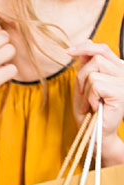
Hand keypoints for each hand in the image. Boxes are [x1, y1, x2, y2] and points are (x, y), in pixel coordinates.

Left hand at [68, 40, 123, 164]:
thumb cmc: (89, 113)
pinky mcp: (120, 90)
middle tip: (83, 95)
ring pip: (94, 72)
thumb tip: (83, 48)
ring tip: (90, 104)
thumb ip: (85, 68)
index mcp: (116, 68)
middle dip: (81, 78)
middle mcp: (123, 71)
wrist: (95, 133)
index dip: (85, 47)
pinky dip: (89, 98)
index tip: (68, 51)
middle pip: (95, 59)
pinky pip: (96, 85)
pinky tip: (95, 107)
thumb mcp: (83, 87)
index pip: (102, 49)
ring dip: (85, 91)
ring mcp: (123, 80)